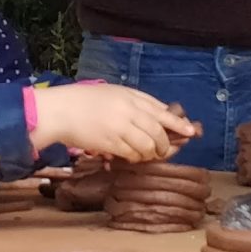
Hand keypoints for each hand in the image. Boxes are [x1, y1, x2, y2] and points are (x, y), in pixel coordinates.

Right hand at [30, 81, 197, 160]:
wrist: (60, 111)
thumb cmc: (85, 100)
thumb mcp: (114, 93)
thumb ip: (137, 102)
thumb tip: (161, 115)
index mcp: (130, 96)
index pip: (161, 111)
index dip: (178, 123)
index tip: (191, 131)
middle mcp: (128, 111)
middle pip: (158, 131)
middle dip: (165, 144)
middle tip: (164, 150)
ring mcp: (119, 128)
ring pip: (147, 146)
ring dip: (151, 154)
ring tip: (147, 154)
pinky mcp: (110, 144)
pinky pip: (132, 155)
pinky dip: (136, 158)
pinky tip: (132, 156)